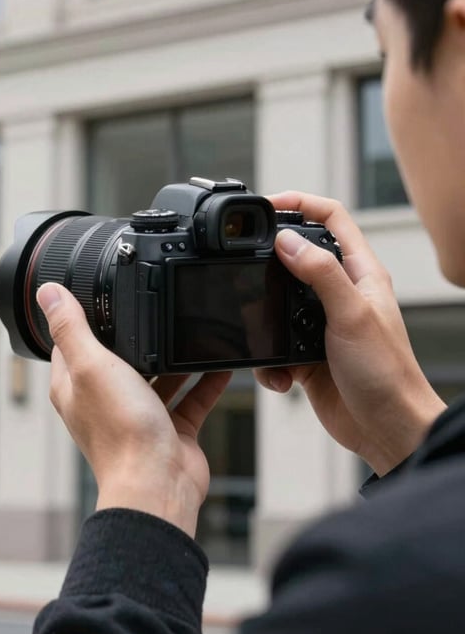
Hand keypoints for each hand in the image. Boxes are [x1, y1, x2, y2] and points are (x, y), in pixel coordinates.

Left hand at [36, 282, 231, 537]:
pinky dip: (204, 382)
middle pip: (118, 358)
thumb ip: (71, 328)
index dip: (82, 318)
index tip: (97, 295)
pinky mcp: (169, 430)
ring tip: (190, 330)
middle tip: (152, 306)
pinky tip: (219, 364)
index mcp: (74, 386)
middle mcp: (104, 400)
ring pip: (156, 378)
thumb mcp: (92, 365)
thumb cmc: (120, 432)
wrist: (158, 484)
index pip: (70, 343)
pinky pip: (190, 399)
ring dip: (172, 359)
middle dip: (134, 336)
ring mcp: (138, 416)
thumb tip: (47, 292)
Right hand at [257, 192, 445, 474]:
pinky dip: (269, 359)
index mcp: (361, 274)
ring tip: (264, 333)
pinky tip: (281, 374)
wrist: (386, 430)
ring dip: (265, 320)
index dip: (301, 204)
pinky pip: (274, 344)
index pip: (332, 219)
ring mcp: (322, 323)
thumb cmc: (388, 374)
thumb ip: (320, 273)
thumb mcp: (351, 315)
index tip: (268, 205)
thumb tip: (287, 240)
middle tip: (246, 262)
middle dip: (270, 260)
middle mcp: (341, 294)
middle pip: (298, 256)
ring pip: (278, 302)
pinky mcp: (307, 353)